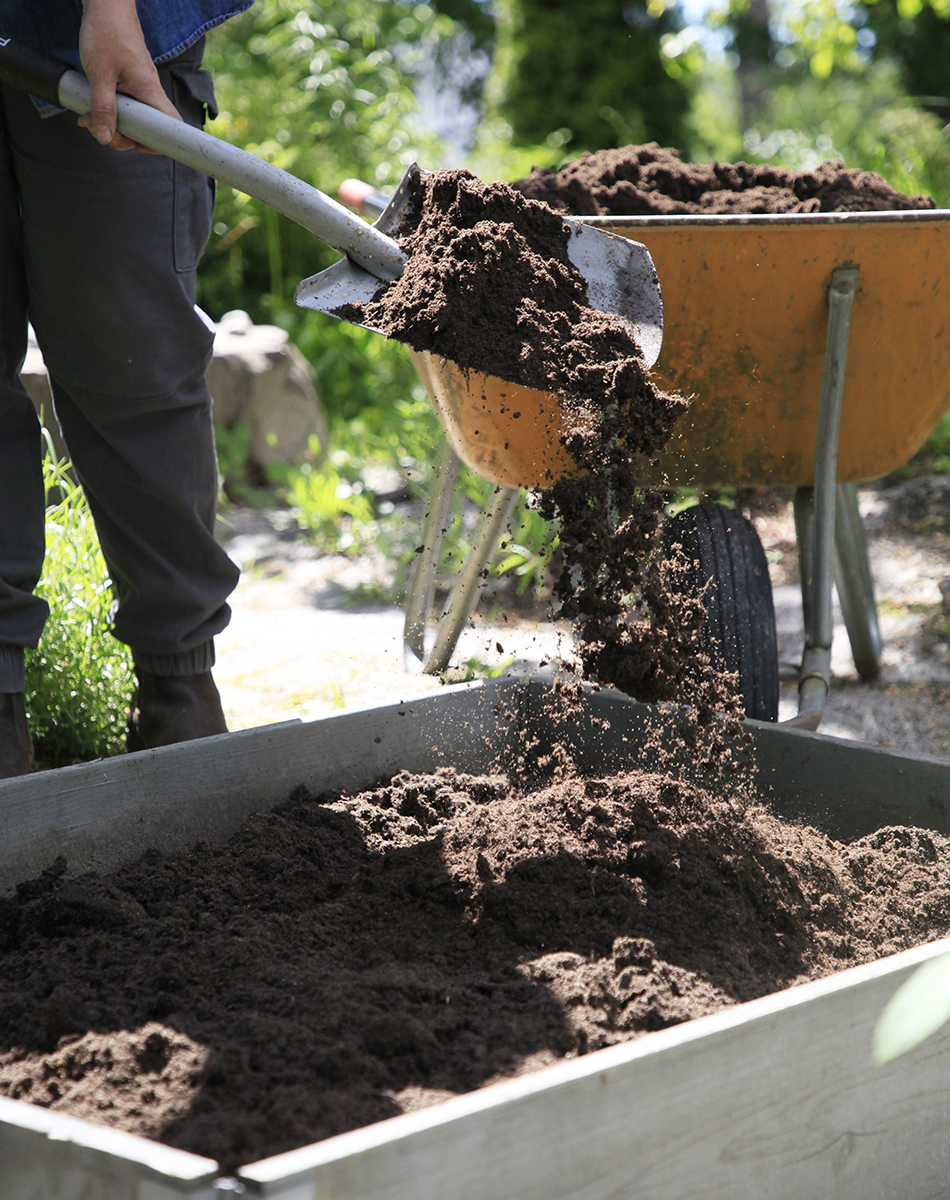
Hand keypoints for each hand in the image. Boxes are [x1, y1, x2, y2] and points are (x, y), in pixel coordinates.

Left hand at [77, 0, 180, 150]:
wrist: (106, 6)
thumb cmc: (107, 33)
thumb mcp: (100, 73)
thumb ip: (103, 108)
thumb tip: (105, 139)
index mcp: (150, 92)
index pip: (169, 128)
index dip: (157, 144)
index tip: (133, 143)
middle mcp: (149, 93)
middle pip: (146, 131)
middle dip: (121, 137)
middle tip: (96, 128)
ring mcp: (140, 90)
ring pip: (133, 121)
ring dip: (111, 126)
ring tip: (88, 118)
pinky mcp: (129, 85)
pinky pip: (125, 109)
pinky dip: (109, 113)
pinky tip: (91, 111)